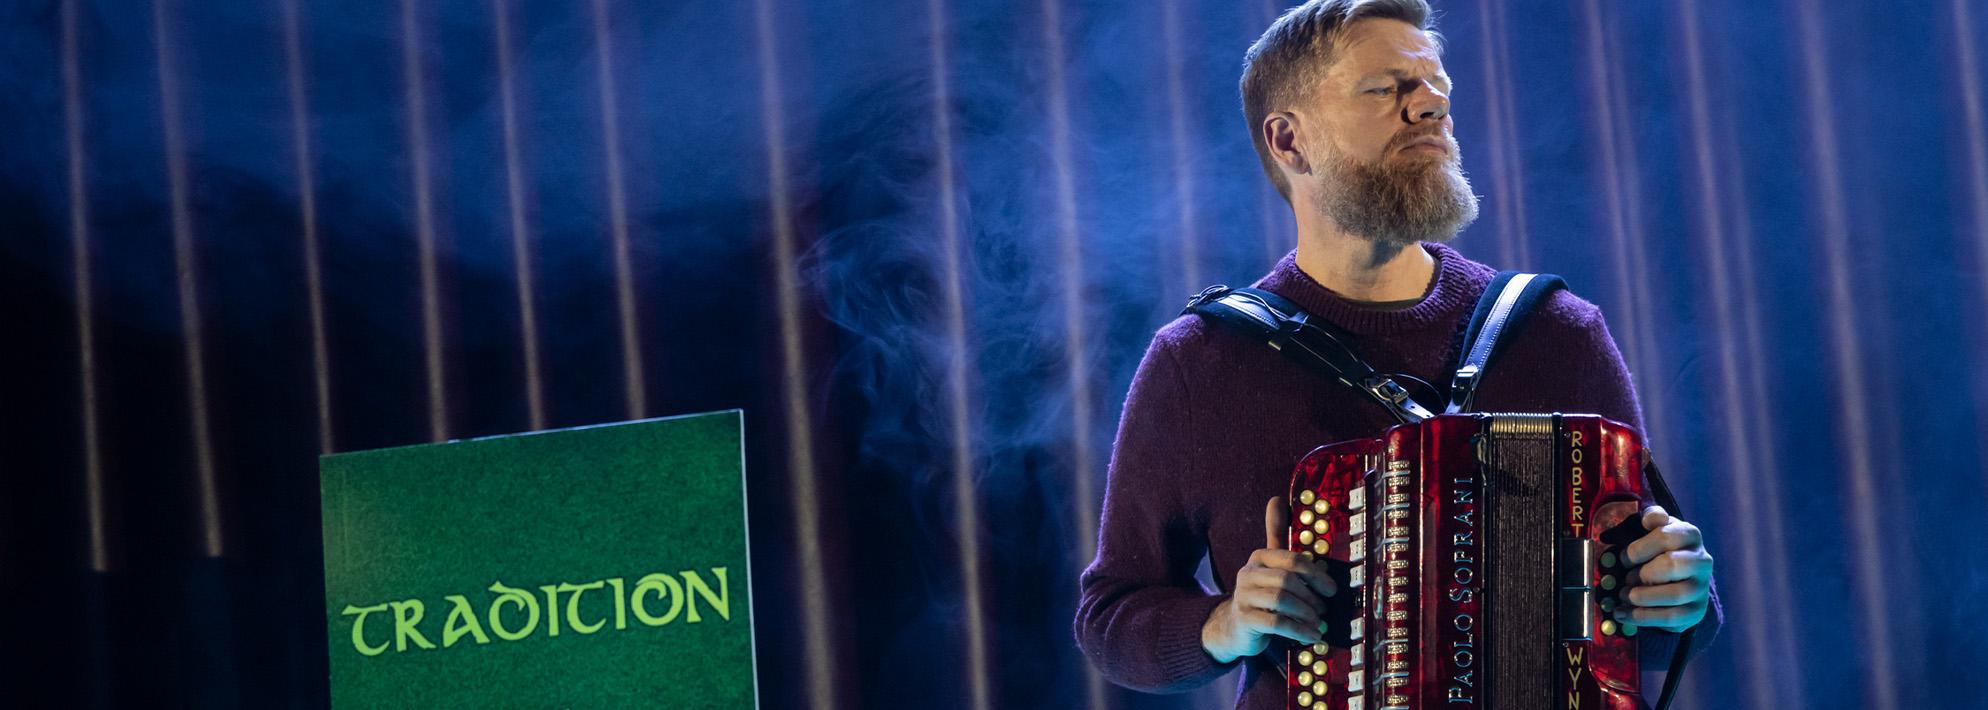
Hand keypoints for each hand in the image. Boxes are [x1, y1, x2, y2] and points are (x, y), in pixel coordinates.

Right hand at [1200, 497, 1337, 663]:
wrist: (1234, 627)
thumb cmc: (1261, 595)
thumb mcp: (1270, 566)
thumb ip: (1275, 534)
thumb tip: (1276, 499)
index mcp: (1259, 557)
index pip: (1291, 559)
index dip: (1315, 574)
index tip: (1332, 589)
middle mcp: (1248, 573)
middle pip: (1287, 580)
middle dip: (1311, 597)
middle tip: (1324, 610)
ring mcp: (1243, 596)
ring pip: (1281, 601)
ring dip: (1306, 614)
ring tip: (1318, 624)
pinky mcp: (1244, 619)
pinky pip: (1276, 623)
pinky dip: (1298, 630)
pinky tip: (1311, 636)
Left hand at [1615, 505, 1713, 631]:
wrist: (1681, 577)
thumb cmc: (1660, 549)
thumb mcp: (1655, 529)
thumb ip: (1652, 518)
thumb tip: (1648, 519)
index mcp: (1690, 535)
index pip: (1666, 537)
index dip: (1639, 548)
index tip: (1623, 559)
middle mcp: (1701, 561)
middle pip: (1672, 565)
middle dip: (1643, 574)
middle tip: (1625, 579)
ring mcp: (1701, 588)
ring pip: (1675, 595)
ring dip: (1642, 597)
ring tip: (1624, 596)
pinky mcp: (1696, 611)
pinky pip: (1672, 617)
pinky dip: (1643, 617)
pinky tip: (1623, 614)